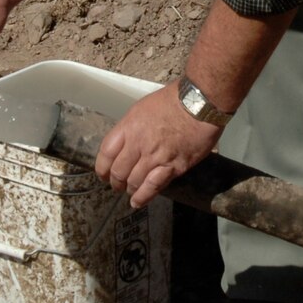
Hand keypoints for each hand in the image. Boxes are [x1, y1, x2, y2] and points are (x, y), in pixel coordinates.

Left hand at [94, 84, 222, 207]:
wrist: (200, 103)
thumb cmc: (173, 100)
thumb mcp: (143, 108)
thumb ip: (132, 127)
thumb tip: (127, 142)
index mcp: (129, 127)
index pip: (106, 153)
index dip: (102, 168)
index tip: (104, 174)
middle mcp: (138, 144)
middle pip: (119, 171)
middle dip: (116, 181)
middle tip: (118, 185)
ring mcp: (156, 157)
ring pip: (134, 181)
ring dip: (130, 189)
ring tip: (131, 192)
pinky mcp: (174, 167)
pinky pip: (153, 186)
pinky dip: (143, 197)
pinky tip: (137, 202)